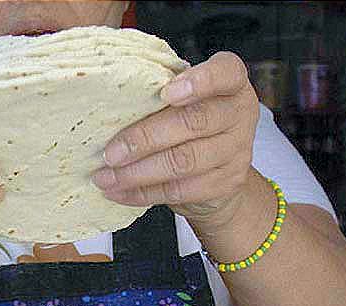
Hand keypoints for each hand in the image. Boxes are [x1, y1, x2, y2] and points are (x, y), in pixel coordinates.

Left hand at [91, 52, 259, 224]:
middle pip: (192, 123)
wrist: (219, 175)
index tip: (165, 92)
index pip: (225, 72)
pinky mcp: (224, 184)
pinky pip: (179, 190)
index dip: (198, 81)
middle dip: (144, 138)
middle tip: (110, 152)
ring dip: (137, 172)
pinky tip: (119, 191)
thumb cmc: (191, 125)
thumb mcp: (184, 100)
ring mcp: (236, 151)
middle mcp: (239, 114)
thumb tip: (109, 101)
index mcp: (231, 83)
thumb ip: (162, 93)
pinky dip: (143, 192)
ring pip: (182, 161)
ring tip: (106, 176)